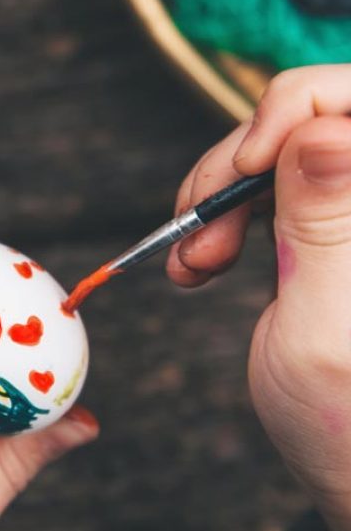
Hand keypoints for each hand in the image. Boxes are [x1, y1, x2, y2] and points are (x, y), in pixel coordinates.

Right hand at [166, 66, 350, 530]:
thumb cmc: (348, 424)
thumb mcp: (327, 330)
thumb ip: (327, 223)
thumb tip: (321, 128)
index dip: (298, 106)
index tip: (245, 168)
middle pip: (312, 117)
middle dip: (237, 164)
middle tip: (199, 234)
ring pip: (280, 149)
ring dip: (220, 195)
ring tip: (194, 262)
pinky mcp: (333, 227)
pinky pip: (269, 187)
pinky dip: (223, 214)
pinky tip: (203, 258)